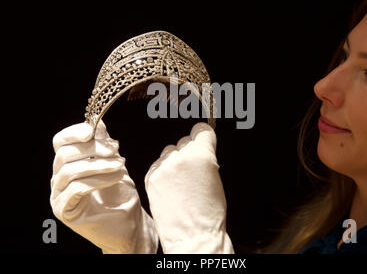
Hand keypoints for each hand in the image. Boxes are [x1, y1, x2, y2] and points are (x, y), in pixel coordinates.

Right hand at [50, 120, 157, 252]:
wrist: (129, 226)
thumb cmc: (121, 195)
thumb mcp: (115, 164)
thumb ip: (104, 146)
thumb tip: (98, 122)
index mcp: (68, 164)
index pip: (60, 142)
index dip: (74, 133)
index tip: (92, 131)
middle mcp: (58, 179)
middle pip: (65, 154)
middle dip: (93, 149)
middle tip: (116, 152)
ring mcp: (58, 196)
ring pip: (70, 171)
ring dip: (99, 165)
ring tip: (121, 166)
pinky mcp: (64, 211)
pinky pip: (76, 189)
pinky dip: (98, 179)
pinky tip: (116, 178)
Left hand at [145, 122, 233, 253]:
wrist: (192, 236)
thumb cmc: (209, 213)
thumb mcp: (216, 178)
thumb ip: (207, 158)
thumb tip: (201, 148)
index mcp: (201, 155)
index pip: (201, 130)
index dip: (204, 137)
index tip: (203, 141)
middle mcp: (180, 157)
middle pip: (185, 141)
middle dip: (190, 152)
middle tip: (194, 171)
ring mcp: (163, 167)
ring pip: (170, 151)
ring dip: (175, 161)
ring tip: (181, 182)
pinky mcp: (150, 177)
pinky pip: (158, 164)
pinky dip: (164, 172)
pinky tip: (171, 187)